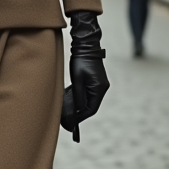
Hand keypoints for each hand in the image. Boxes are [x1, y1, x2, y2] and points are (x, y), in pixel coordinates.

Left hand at [61, 11, 108, 141]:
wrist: (85, 45)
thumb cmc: (81, 61)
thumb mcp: (77, 79)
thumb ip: (78, 95)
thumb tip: (78, 110)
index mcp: (99, 88)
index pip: (91, 109)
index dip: (81, 117)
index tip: (72, 124)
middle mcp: (101, 88)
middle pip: (90, 106)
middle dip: (79, 114)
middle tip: (67, 122)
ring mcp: (99, 84)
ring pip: (88, 100)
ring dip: (79, 106)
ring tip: (67, 114)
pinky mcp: (94, 81)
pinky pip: (87, 93)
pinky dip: (79, 98)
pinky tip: (70, 102)